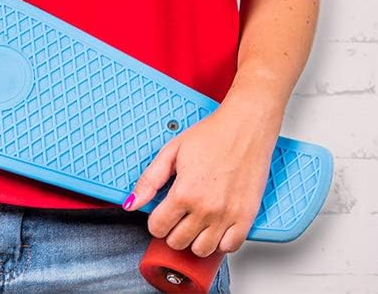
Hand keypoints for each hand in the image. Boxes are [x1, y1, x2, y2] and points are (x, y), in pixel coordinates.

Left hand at [122, 98, 279, 256]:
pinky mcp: (246, 218)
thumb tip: (131, 203)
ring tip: (196, 221)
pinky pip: (229, 248)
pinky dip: (220, 241)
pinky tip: (216, 225)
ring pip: (202, 250)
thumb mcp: (172, 150)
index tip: (162, 213)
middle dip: (173, 230)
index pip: (158, 228)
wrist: (245, 127)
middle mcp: (206, 208)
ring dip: (195, 239)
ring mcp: (227, 216)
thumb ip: (149, 180)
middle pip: (178, 242)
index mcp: (184, 192)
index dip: (156, 221)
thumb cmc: (212, 134)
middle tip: (179, 214)